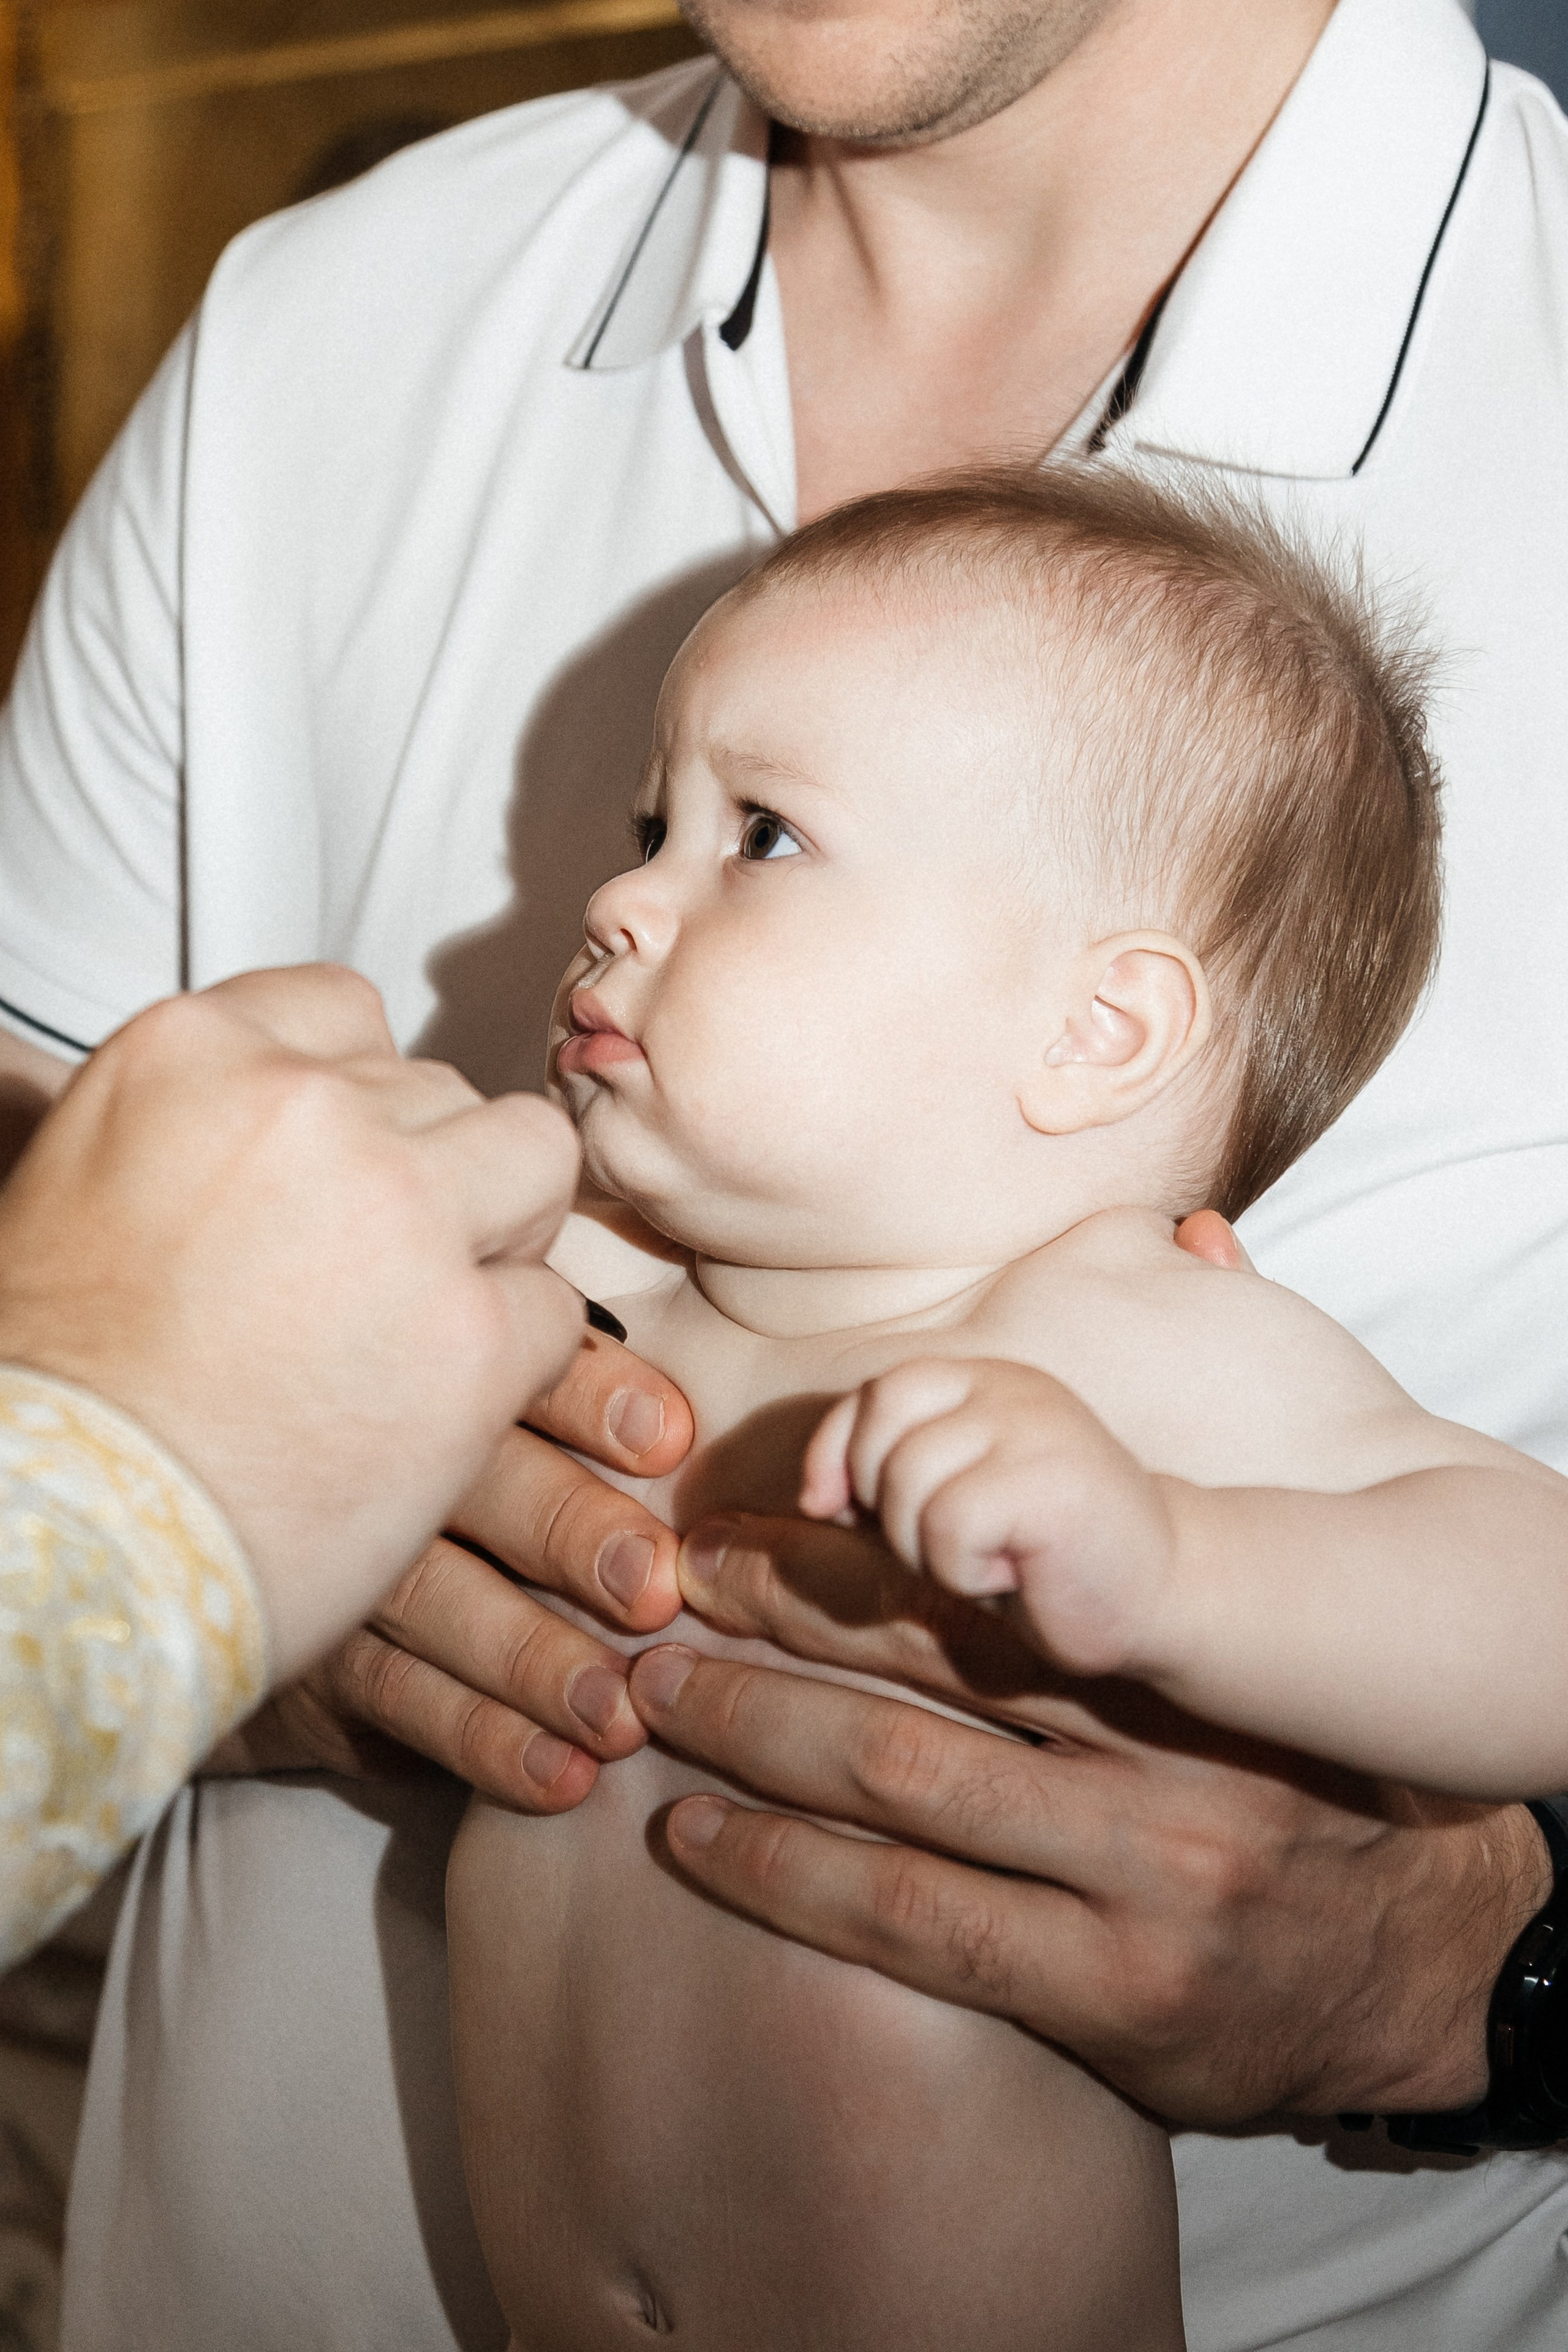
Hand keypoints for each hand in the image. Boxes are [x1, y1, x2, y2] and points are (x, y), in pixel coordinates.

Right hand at [0, 966, 585, 1681]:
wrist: (58, 1543)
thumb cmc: (54, 1393)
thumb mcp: (77, 1194)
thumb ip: (194, 1128)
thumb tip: (266, 1124)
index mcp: (193, 1052)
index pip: (346, 1011)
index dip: (364, 1103)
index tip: (347, 1172)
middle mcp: (306, 1106)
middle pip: (447, 1093)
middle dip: (435, 1178)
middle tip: (381, 1277)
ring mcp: (402, 1213)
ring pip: (535, 1166)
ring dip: (498, 1242)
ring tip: (423, 1330)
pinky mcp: (471, 1336)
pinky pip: (553, 1307)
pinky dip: (513, 1361)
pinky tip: (432, 1415)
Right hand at [215, 1319, 693, 1807]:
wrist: (245, 1564)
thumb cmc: (438, 1479)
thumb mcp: (490, 1412)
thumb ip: (569, 1387)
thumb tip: (692, 1411)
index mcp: (447, 1377)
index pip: (520, 1368)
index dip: (592, 1397)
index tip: (669, 1440)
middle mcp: (386, 1457)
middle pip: (478, 1480)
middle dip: (569, 1531)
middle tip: (653, 1590)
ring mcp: (339, 1561)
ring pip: (435, 1599)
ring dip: (535, 1660)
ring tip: (620, 1712)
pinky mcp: (314, 1660)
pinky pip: (398, 1698)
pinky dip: (484, 1740)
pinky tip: (562, 1776)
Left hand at [627, 1515, 1551, 2123]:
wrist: (1424, 1959)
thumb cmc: (1299, 1785)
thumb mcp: (1232, 1663)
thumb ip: (1116, 1568)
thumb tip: (1074, 1366)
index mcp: (1179, 1657)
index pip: (978, 1582)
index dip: (839, 1549)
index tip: (735, 1525)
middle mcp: (1162, 1759)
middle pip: (924, 1672)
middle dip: (773, 1625)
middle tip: (657, 1592)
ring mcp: (1139, 1887)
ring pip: (903, 1791)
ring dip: (754, 1737)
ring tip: (652, 1698)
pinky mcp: (1114, 2001)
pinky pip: (918, 1929)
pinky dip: (790, 1879)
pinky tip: (700, 1841)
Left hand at [801, 1357, 1176, 1675]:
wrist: (1162, 1592)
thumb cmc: (1044, 1558)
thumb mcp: (947, 1506)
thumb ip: (883, 1484)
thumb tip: (814, 1495)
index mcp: (985, 1382)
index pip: (878, 1393)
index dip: (837, 1453)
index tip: (835, 1508)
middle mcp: (1009, 1387)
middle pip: (881, 1437)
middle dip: (891, 1513)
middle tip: (955, 1546)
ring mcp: (1034, 1424)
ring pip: (909, 1485)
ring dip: (931, 1550)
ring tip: (993, 1559)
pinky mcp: (1050, 1476)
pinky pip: (950, 1525)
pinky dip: (966, 1570)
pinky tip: (1018, 1573)